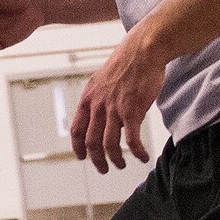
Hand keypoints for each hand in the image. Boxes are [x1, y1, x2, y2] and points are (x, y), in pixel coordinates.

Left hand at [72, 32, 164, 172]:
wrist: (142, 50)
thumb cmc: (126, 63)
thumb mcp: (101, 80)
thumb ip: (98, 98)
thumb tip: (100, 114)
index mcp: (88, 98)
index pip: (76, 129)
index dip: (78, 147)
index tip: (82, 157)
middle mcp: (98, 106)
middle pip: (91, 142)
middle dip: (96, 160)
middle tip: (104, 169)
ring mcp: (114, 109)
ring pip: (109, 144)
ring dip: (115, 159)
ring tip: (121, 165)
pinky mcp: (132, 111)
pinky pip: (132, 140)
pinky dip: (137, 152)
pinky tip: (142, 157)